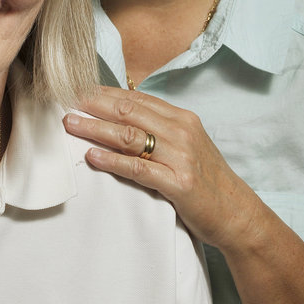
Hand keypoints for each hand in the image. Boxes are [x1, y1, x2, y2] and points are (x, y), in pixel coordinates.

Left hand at [64, 86, 261, 250]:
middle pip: (128, 111)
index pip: (135, 98)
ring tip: (70, 124)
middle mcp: (181, 131)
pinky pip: (139, 168)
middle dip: (93, 104)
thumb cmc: (206, 179)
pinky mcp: (179, 183)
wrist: (238, 214)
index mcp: (181, 118)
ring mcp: (181, 156)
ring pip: (129, 135)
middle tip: (65, 101)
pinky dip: (112, 160)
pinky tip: (92, 156)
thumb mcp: (186, 144)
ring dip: (95, 128)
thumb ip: (159, 128)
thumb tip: (119, 115)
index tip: (77, 90)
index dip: (104, 93)